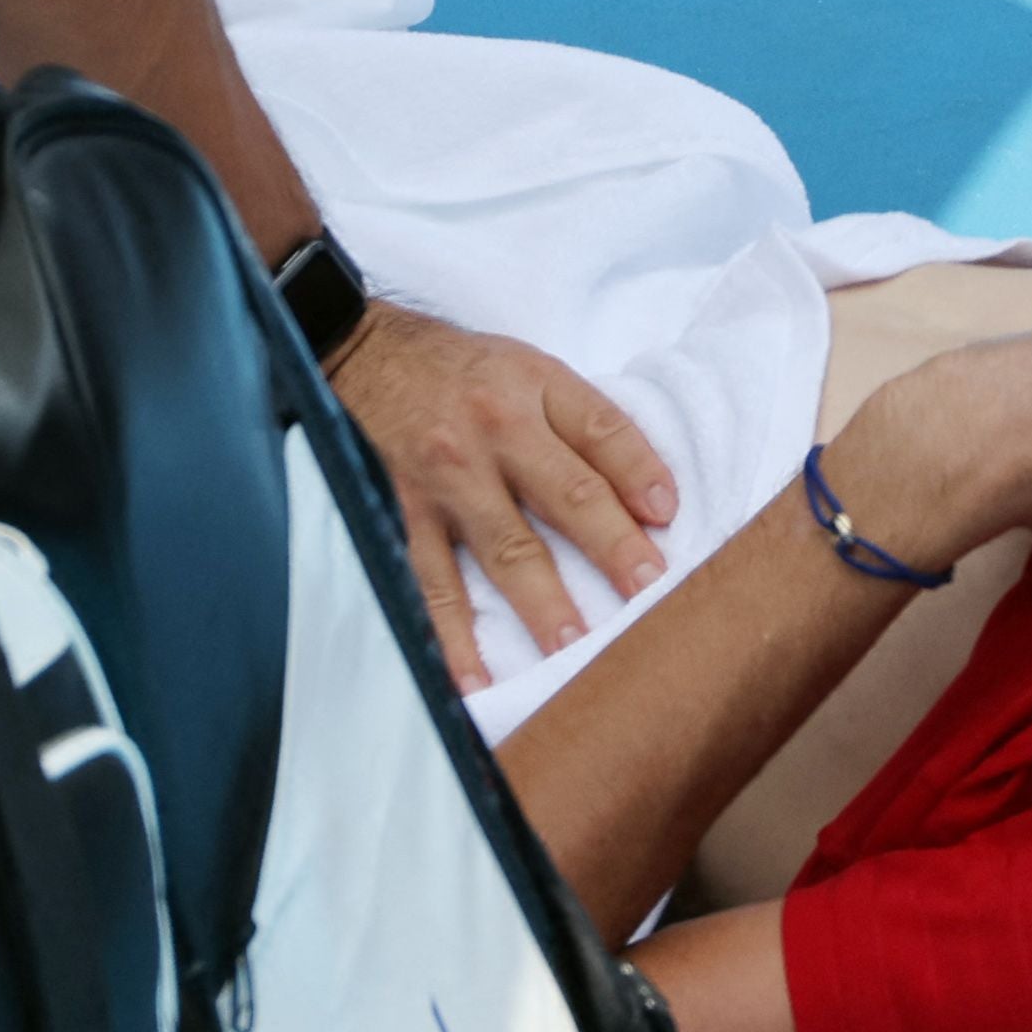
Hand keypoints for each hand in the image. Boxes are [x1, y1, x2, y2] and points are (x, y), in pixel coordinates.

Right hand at [331, 303, 681, 687]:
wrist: (362, 354)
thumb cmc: (463, 371)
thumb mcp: (530, 369)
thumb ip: (586, 425)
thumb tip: (652, 500)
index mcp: (534, 387)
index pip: (602, 430)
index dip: (641, 472)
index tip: (669, 517)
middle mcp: (494, 429)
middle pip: (567, 493)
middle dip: (611, 547)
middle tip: (648, 593)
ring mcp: (447, 477)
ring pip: (504, 548)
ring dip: (541, 602)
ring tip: (573, 647)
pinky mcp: (404, 512)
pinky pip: (432, 581)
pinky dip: (453, 633)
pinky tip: (475, 677)